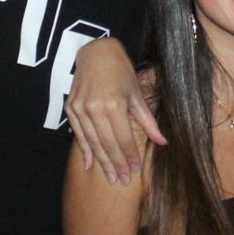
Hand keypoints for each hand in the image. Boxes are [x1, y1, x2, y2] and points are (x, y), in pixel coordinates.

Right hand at [66, 37, 165, 185]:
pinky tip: (89, 165)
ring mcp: (80, 108)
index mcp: (114, 104)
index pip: (123, 138)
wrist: (96, 53)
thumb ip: (147, 121)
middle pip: (107, 144)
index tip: (135, 171)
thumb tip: (163, 142)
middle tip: (122, 181)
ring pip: (92, 142)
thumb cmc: (121, 72)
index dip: (129, 157)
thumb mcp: (137, 94)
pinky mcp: (71, 108)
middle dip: (116, 165)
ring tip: (110, 177)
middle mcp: (95, 108)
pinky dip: (84, 150)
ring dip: (102, 162)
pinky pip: (78, 134)